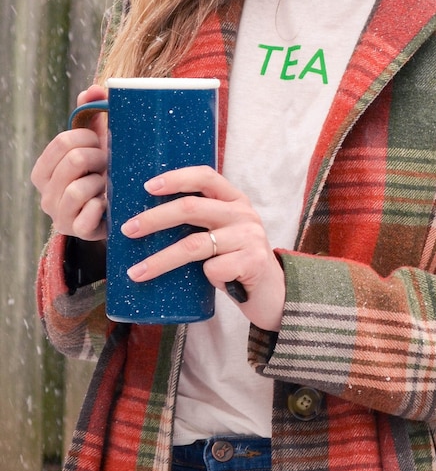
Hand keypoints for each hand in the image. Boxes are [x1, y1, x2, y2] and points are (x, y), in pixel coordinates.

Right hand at [30, 84, 108, 240]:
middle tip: (108, 164)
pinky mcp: (76, 232)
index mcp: (44, 170)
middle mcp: (46, 194)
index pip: (63, 141)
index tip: (100, 144)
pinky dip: (102, 205)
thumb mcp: (95, 143)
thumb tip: (94, 89)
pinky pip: (87, 214)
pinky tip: (107, 203)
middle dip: (99, 158)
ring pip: (78, 188)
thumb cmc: (102, 173)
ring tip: (107, 184)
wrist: (116, 212)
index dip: (89, 138)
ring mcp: (59, 215)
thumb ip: (90, 114)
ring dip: (101, 182)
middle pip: (74, 160)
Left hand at [121, 166, 285, 332]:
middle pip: (191, 207)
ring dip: (160, 260)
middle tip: (128, 230)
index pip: (205, 176)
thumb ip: (199, 223)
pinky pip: (214, 268)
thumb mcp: (222, 234)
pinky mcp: (253, 261)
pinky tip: (208, 283)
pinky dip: (204, 277)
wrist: (273, 294)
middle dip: (155, 218)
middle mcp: (243, 213)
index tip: (147, 187)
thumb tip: (145, 223)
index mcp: (234, 199)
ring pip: (194, 244)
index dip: (176, 178)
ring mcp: (250, 236)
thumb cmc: (235, 262)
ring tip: (136, 272)